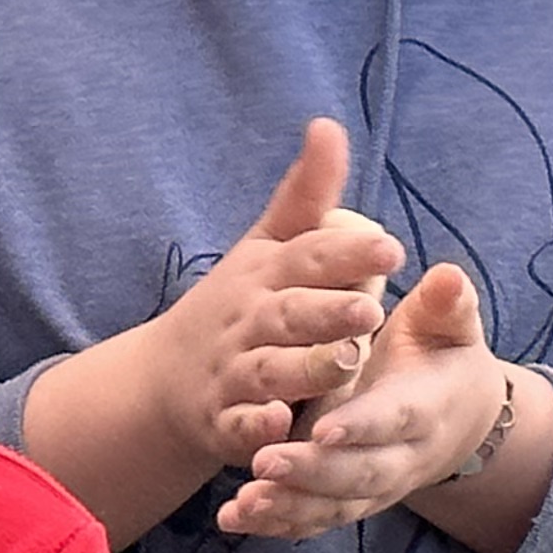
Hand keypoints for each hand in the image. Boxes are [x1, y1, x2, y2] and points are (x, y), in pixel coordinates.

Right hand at [113, 121, 400, 469]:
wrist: (163, 378)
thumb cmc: (236, 304)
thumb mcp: (266, 247)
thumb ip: (307, 195)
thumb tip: (328, 124)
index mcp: (267, 275)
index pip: (308, 257)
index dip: (346, 254)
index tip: (389, 250)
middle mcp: (249, 321)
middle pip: (289, 314)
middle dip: (326, 313)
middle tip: (369, 311)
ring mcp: (232, 371)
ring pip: (270, 370)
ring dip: (304, 368)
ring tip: (344, 362)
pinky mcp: (222, 420)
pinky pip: (238, 426)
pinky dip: (254, 427)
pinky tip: (276, 424)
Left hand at [219, 264, 509, 540]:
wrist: (459, 416)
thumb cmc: (441, 357)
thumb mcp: (449, 326)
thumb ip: (446, 305)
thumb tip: (448, 276)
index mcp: (425, 408)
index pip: (394, 420)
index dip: (363, 426)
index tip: (325, 428)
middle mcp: (402, 457)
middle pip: (359, 473)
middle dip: (313, 472)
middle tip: (263, 463)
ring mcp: (376, 486)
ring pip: (334, 505)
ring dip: (288, 506)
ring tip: (243, 502)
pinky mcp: (350, 502)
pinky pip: (314, 520)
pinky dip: (276, 523)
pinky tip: (233, 518)